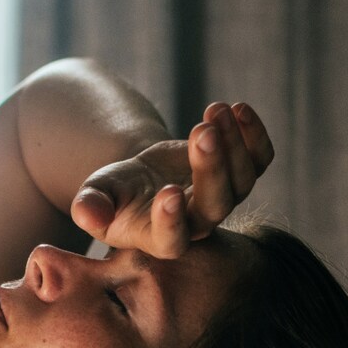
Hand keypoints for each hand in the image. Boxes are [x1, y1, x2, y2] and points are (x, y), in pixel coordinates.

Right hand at [68, 102, 275, 257]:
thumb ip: (91, 206)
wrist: (144, 179)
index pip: (172, 238)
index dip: (172, 220)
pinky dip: (254, 135)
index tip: (168, 193)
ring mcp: (223, 198)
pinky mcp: (237, 172)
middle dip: (211, 168)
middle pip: (216, 205)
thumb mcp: (97, 196)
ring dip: (233, 143)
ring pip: (242, 179)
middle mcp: (198, 222)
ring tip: (215, 110)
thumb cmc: (116, 193)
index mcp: (160, 238)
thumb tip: (88, 214)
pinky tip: (238, 109)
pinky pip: (259, 158)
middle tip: (202, 133)